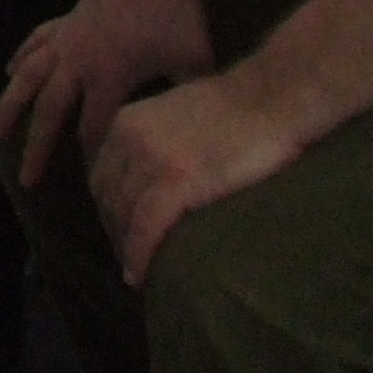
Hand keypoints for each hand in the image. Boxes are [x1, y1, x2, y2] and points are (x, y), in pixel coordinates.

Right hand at [0, 0, 214, 191]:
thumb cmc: (176, 10)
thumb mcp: (194, 59)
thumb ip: (191, 97)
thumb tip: (204, 129)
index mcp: (108, 76)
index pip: (92, 128)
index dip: (92, 158)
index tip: (93, 186)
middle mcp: (78, 61)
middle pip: (48, 110)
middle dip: (37, 147)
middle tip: (26, 180)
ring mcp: (68, 37)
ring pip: (27, 76)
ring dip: (10, 105)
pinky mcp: (67, 19)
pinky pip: (35, 43)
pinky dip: (20, 58)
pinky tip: (9, 70)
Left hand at [88, 73, 304, 284]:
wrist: (270, 99)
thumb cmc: (234, 108)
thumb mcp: (175, 115)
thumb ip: (154, 140)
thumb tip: (151, 176)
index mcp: (127, 123)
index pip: (102, 177)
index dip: (109, 210)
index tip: (122, 231)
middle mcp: (130, 140)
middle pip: (107, 199)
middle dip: (114, 230)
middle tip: (131, 255)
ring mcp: (153, 161)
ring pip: (122, 216)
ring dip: (125, 247)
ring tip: (138, 270)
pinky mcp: (178, 181)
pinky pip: (144, 227)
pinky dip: (138, 254)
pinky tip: (139, 274)